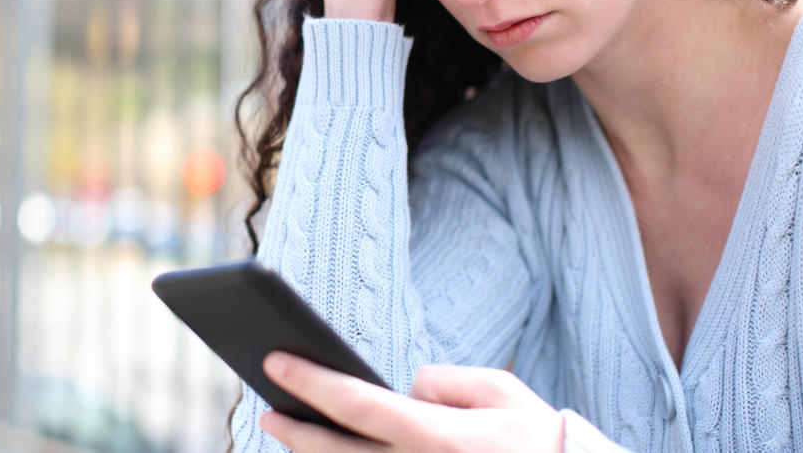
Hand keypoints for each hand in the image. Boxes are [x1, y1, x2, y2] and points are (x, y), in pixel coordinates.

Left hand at [259, 351, 565, 451]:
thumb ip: (441, 382)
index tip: (277, 359)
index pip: (356, 404)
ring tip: (289, 431)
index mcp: (437, 436)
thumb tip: (403, 393)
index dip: (310, 380)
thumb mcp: (498, 390)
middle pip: (336, 452)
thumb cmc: (536, 437)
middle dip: (295, 428)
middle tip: (267, 408)